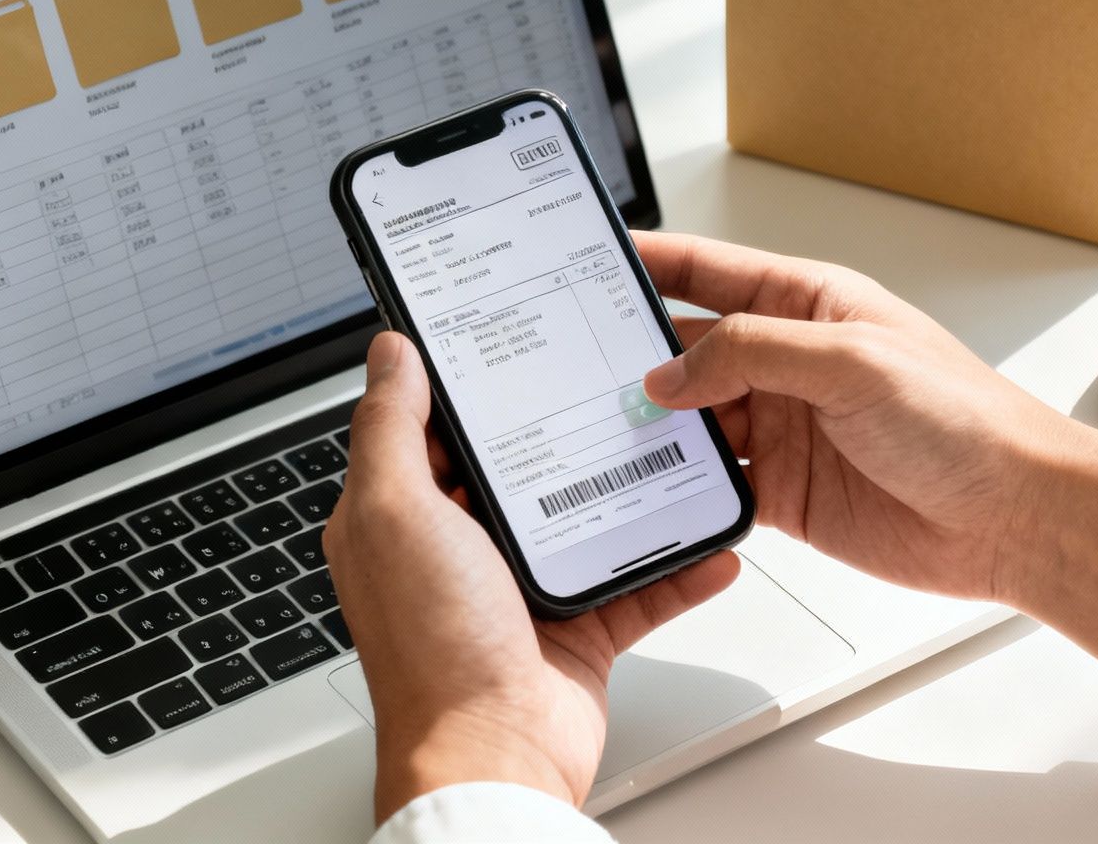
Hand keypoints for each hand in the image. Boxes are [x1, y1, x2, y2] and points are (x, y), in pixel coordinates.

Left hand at [325, 331, 740, 822]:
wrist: (495, 756)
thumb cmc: (433, 648)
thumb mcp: (394, 514)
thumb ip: (390, 429)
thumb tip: (389, 354)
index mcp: (405, 516)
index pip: (435, 429)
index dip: (470, 384)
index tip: (516, 341)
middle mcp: (461, 550)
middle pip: (523, 467)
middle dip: (569, 427)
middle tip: (616, 379)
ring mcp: (522, 591)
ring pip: (588, 520)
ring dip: (635, 491)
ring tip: (675, 447)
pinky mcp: (578, 630)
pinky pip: (638, 586)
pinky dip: (677, 568)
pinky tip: (707, 542)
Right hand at [634, 231, 1097, 688]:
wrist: (1018, 516)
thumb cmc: (968, 421)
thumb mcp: (851, 362)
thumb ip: (753, 354)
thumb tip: (672, 371)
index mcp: (812, 304)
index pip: (710, 272)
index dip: (650, 263)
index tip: (590, 260)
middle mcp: (793, 361)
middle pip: (690, 347)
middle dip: (634, 351)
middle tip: (570, 358)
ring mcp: (787, 427)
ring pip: (694, 418)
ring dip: (652, 423)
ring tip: (596, 423)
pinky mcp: (787, 491)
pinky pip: (715, 482)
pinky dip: (679, 485)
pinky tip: (647, 484)